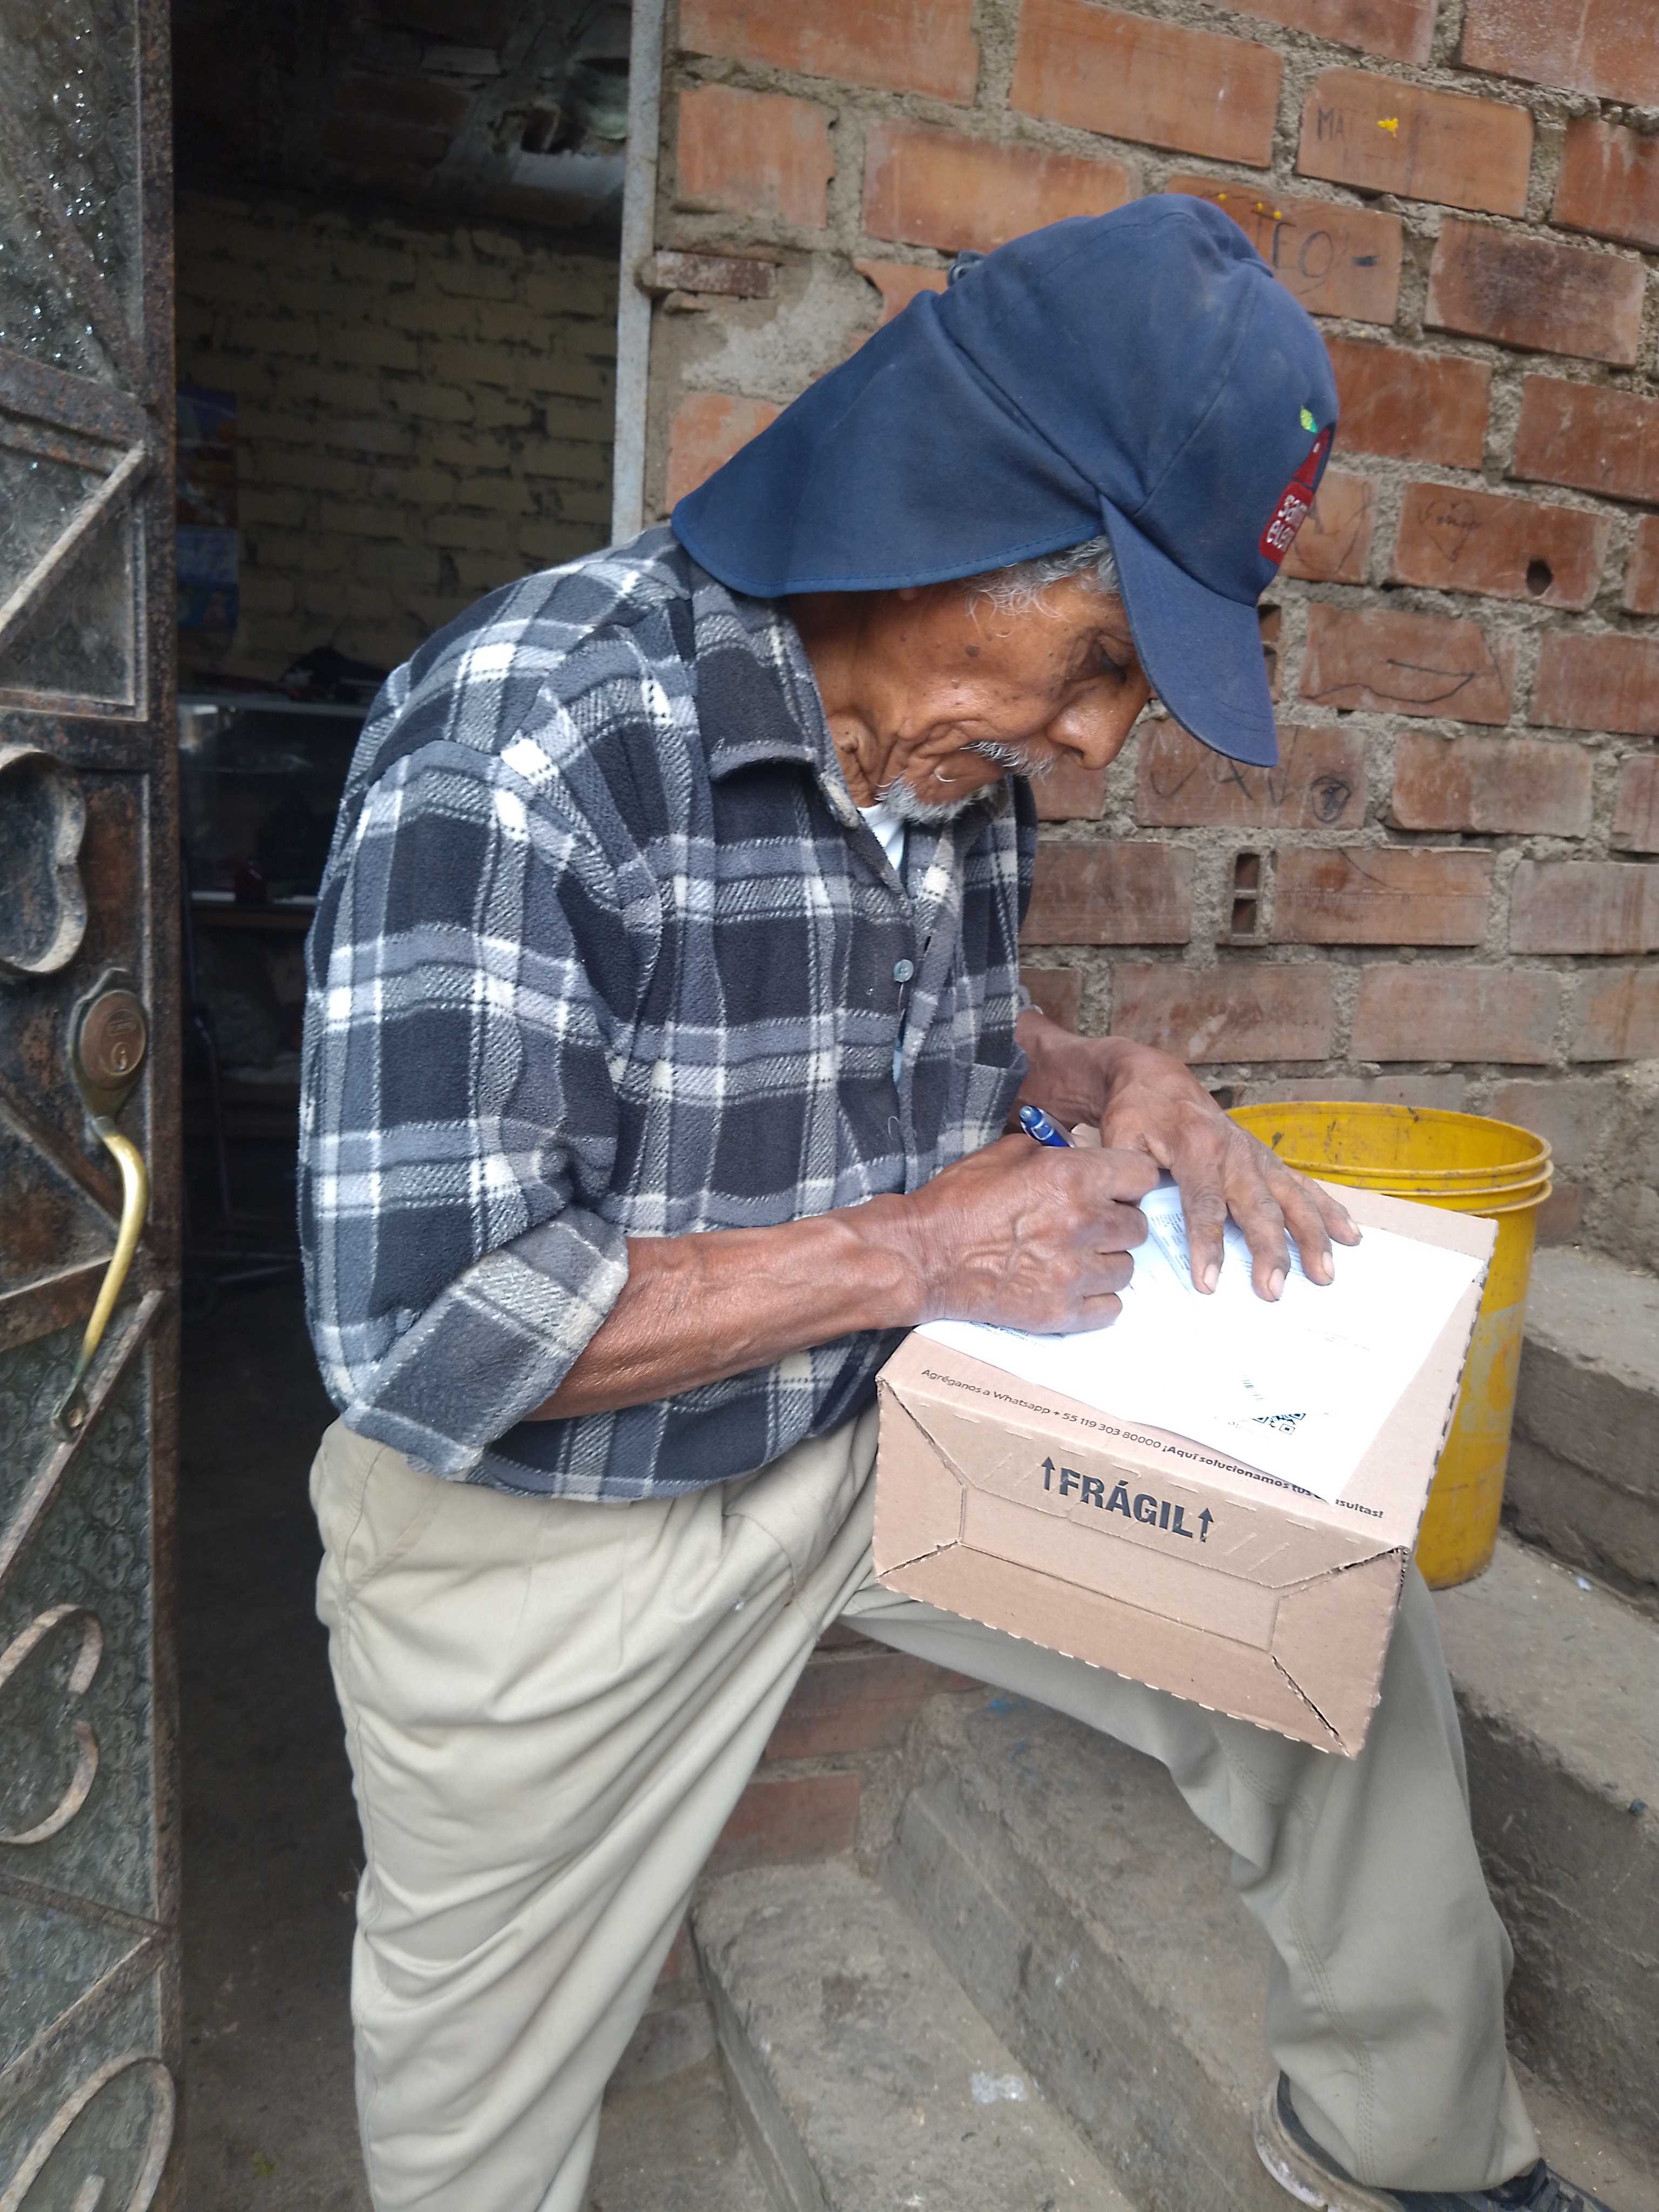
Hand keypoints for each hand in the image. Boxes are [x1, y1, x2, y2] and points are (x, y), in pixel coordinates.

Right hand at [905, 1134, 1158, 1332]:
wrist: (922, 1256)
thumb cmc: (958, 1201)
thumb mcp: (1006, 1153)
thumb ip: (1054, 1151)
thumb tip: (1081, 1153)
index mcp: (1071, 1177)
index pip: (1143, 1176)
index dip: (1128, 1181)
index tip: (1116, 1188)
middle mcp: (1082, 1224)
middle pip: (1137, 1226)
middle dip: (1116, 1223)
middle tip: (1088, 1225)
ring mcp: (1073, 1273)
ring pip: (1127, 1268)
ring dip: (1106, 1262)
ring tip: (1075, 1257)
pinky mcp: (1062, 1313)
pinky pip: (1111, 1308)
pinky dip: (1096, 1299)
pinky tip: (1071, 1286)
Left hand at [1091, 1040, 1358, 1299]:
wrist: (1157, 1080)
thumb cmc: (1137, 1114)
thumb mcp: (1119, 1139)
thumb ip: (1129, 1178)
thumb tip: (1135, 1221)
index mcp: (1196, 1147)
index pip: (1204, 1204)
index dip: (1207, 1245)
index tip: (1208, 1282)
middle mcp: (1235, 1152)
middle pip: (1258, 1207)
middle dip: (1269, 1251)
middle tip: (1274, 1290)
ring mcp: (1257, 1157)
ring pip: (1292, 1199)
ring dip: (1312, 1237)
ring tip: (1325, 1274)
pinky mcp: (1268, 1161)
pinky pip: (1304, 1186)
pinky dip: (1329, 1211)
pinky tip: (1350, 1236)